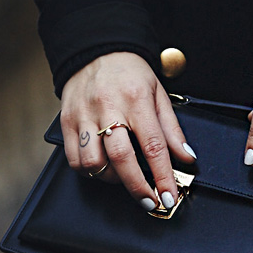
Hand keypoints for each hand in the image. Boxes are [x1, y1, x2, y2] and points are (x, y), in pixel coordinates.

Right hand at [60, 52, 196, 209]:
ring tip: (123, 176)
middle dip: (138, 187)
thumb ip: (171, 128)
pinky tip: (103, 167)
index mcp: (136, 99)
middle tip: (150, 201)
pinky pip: (74, 159)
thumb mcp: (158, 93)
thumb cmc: (129, 73)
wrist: (95, 50)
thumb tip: (186, 158)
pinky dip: (89, 171)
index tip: (168, 196)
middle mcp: (108, 107)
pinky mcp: (66, 122)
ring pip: (93, 163)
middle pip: (121, 159)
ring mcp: (84, 115)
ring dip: (111, 179)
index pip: (153, 146)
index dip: (163, 176)